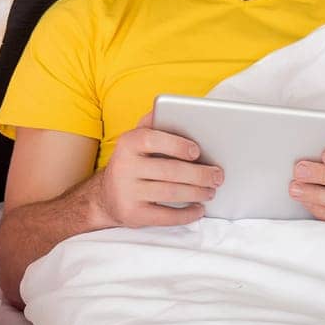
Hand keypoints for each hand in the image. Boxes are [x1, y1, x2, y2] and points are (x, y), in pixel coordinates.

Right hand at [89, 110, 223, 228]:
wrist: (106, 196)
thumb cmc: (132, 163)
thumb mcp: (136, 139)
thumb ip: (152, 123)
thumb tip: (168, 108)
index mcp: (128, 143)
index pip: (153, 140)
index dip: (177, 145)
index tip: (197, 151)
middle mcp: (124, 167)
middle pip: (170, 171)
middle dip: (200, 174)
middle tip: (218, 176)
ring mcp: (127, 192)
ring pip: (171, 193)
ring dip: (197, 193)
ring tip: (211, 191)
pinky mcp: (133, 214)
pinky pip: (166, 216)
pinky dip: (187, 214)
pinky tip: (198, 209)